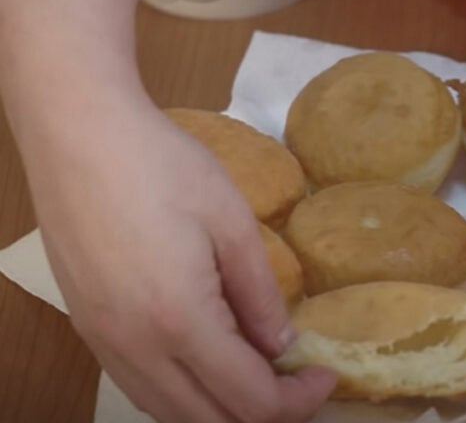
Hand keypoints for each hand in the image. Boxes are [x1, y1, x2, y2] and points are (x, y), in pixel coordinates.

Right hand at [22, 102, 333, 421]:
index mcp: (179, 320)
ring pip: (169, 413)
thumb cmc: (162, 166)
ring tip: (259, 373)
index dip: (297, 401)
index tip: (324, 375)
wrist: (79, 134)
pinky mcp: (88, 329)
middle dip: (264, 413)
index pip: (250, 400)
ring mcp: (104, 343)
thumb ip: (261, 294)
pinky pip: (141, 388)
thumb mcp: (233, 223)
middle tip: (298, 382)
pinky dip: (183, 394)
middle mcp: (136, 348)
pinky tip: (210, 361)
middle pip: (209, 422)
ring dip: (221, 409)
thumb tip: (282, 345)